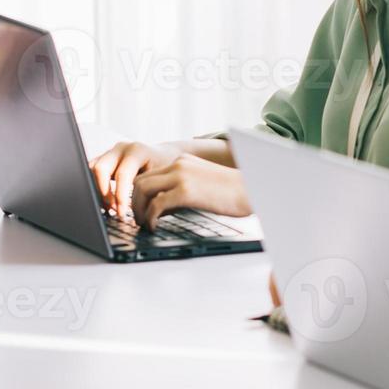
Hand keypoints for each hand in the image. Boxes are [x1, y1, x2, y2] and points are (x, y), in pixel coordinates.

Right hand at [89, 140, 180, 217]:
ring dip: (98, 191)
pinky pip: (92, 172)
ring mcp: (111, 152)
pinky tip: (107, 202)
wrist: (165, 156)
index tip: (122, 213)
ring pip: (92, 170)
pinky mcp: (104, 159)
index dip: (119, 196)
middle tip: (113, 210)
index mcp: (137, 150)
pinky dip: (96, 188)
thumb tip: (143, 212)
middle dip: (103, 192)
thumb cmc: (166, 168)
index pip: (122, 174)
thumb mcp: (161, 178)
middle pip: (100, 169)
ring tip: (110, 207)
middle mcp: (121, 148)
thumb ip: (151, 191)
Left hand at [132, 154, 250, 228]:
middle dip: (134, 203)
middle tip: (136, 220)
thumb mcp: (202, 184)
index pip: (148, 174)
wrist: (254, 190)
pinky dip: (150, 218)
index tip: (139, 210)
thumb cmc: (233, 194)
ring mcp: (181, 176)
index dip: (137, 194)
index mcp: (182, 161)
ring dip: (138, 210)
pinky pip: (156, 204)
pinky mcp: (186, 191)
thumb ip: (181, 190)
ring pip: (142, 190)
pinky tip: (155, 228)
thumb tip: (160, 210)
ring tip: (144, 225)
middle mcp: (178, 165)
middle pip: (140, 181)